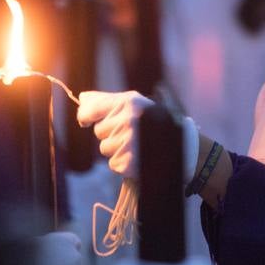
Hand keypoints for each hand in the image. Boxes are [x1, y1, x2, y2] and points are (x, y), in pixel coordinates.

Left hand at [78, 90, 202, 181]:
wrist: (183, 147)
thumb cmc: (154, 121)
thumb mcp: (134, 104)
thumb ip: (106, 100)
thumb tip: (81, 99)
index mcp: (129, 103)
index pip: (91, 110)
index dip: (85, 116)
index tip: (86, 121)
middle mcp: (129, 121)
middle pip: (99, 131)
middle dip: (110, 133)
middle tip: (131, 133)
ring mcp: (130, 143)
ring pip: (104, 148)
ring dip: (116, 149)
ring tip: (136, 145)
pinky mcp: (130, 163)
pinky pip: (113, 164)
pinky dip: (123, 163)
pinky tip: (138, 156)